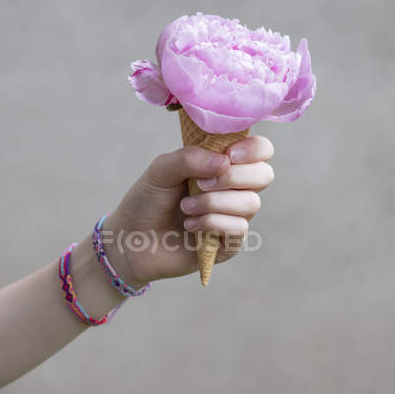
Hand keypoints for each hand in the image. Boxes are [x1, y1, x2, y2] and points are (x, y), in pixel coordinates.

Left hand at [103, 136, 274, 288]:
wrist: (130, 239)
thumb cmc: (147, 200)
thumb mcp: (161, 170)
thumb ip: (190, 158)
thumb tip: (224, 162)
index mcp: (222, 164)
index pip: (260, 150)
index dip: (254, 149)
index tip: (229, 155)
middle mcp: (234, 189)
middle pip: (264, 175)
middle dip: (233, 177)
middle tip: (200, 184)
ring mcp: (234, 216)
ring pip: (251, 203)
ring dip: (214, 203)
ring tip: (185, 207)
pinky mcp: (229, 243)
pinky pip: (239, 229)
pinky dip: (212, 223)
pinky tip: (189, 226)